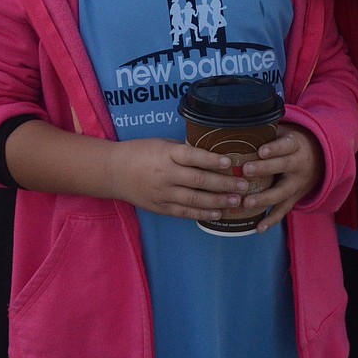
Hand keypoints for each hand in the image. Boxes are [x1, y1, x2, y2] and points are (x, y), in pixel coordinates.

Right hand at [112, 136, 247, 220]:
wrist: (114, 171)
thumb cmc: (140, 152)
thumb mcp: (161, 143)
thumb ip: (183, 151)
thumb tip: (210, 155)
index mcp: (166, 154)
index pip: (192, 156)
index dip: (212, 160)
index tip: (230, 162)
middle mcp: (166, 174)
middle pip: (198, 180)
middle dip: (223, 184)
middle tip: (243, 185)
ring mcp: (163, 193)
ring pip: (195, 200)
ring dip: (218, 201)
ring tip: (237, 201)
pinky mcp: (161, 208)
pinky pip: (185, 213)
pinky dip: (203, 214)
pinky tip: (218, 213)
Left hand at [241, 125, 324, 231]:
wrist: (320, 159)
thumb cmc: (291, 143)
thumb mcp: (285, 132)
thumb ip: (267, 132)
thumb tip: (237, 125)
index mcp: (296, 145)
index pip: (286, 146)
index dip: (274, 149)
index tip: (260, 151)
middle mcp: (298, 165)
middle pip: (283, 167)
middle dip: (264, 169)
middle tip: (246, 170)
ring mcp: (297, 184)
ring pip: (282, 192)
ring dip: (264, 198)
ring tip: (247, 203)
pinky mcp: (295, 198)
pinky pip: (283, 210)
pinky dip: (271, 220)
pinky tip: (258, 228)